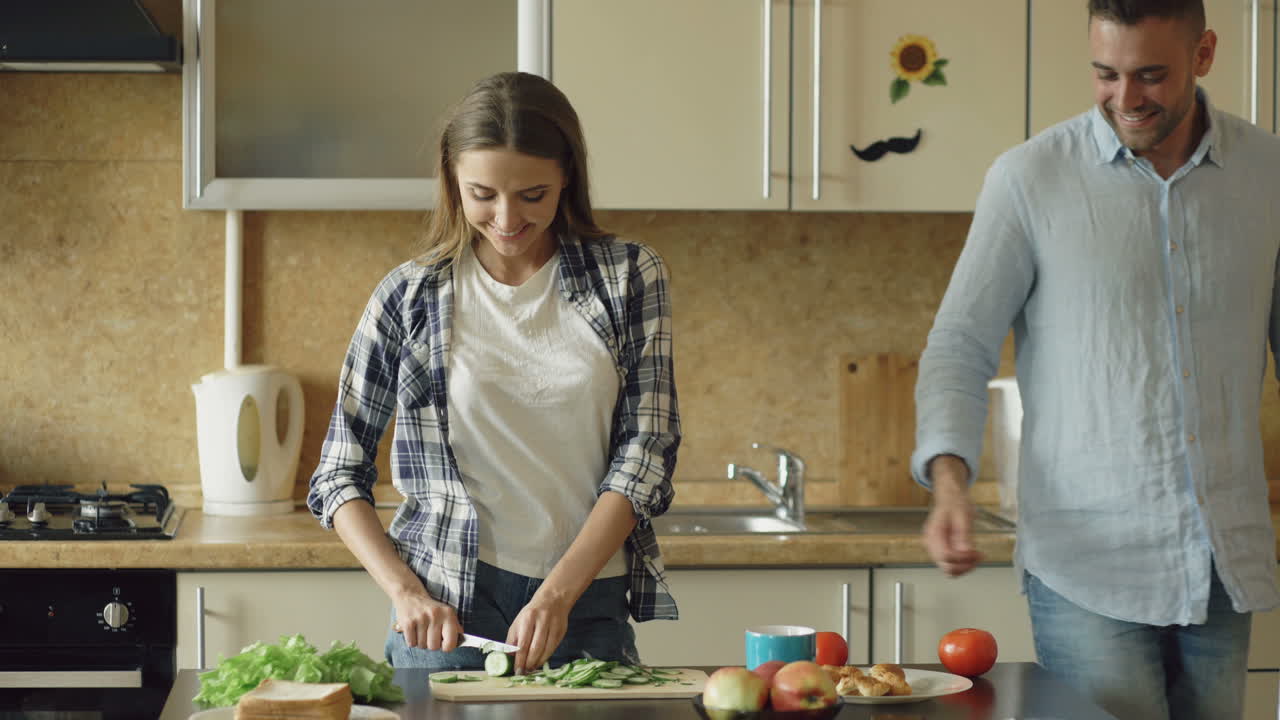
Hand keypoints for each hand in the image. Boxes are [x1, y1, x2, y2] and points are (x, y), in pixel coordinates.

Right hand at [391, 590, 462, 651]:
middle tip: (429, 634)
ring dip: (421, 642)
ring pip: (422, 646)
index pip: (450, 643)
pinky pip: (411, 643)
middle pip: (434, 647)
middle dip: (431, 644)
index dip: (446, 647)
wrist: (410, 595)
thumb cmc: (431, 608)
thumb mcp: (447, 612)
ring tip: (421, 631)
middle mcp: (435, 615)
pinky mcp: (408, 623)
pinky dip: (412, 641)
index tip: (443, 643)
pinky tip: (413, 631)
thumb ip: (455, 626)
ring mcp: (421, 619)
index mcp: (448, 614)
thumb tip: (462, 639)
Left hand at [506, 590, 571, 674]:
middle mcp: (542, 622)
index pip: (523, 644)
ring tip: (532, 668)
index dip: (520, 659)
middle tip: (524, 672)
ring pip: (546, 650)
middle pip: (536, 648)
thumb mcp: (518, 623)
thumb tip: (508, 657)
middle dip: (529, 663)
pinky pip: (553, 648)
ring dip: (538, 662)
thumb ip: (512, 640)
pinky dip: (546, 657)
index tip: (517, 670)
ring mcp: (553, 626)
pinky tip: (540, 661)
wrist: (553, 600)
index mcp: (528, 619)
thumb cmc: (532, 614)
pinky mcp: (561, 631)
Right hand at [922, 456, 983, 576]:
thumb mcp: (963, 515)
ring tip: (976, 556)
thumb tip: (966, 552)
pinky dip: (963, 564)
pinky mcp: (941, 549)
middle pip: (946, 566)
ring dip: (965, 567)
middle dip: (965, 565)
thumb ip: (964, 534)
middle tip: (978, 556)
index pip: (946, 555)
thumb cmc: (955, 502)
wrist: (951, 496)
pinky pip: (951, 564)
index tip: (976, 553)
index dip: (963, 558)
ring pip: (948, 569)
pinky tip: (971, 556)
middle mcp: (931, 543)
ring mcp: (935, 547)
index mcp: (934, 533)